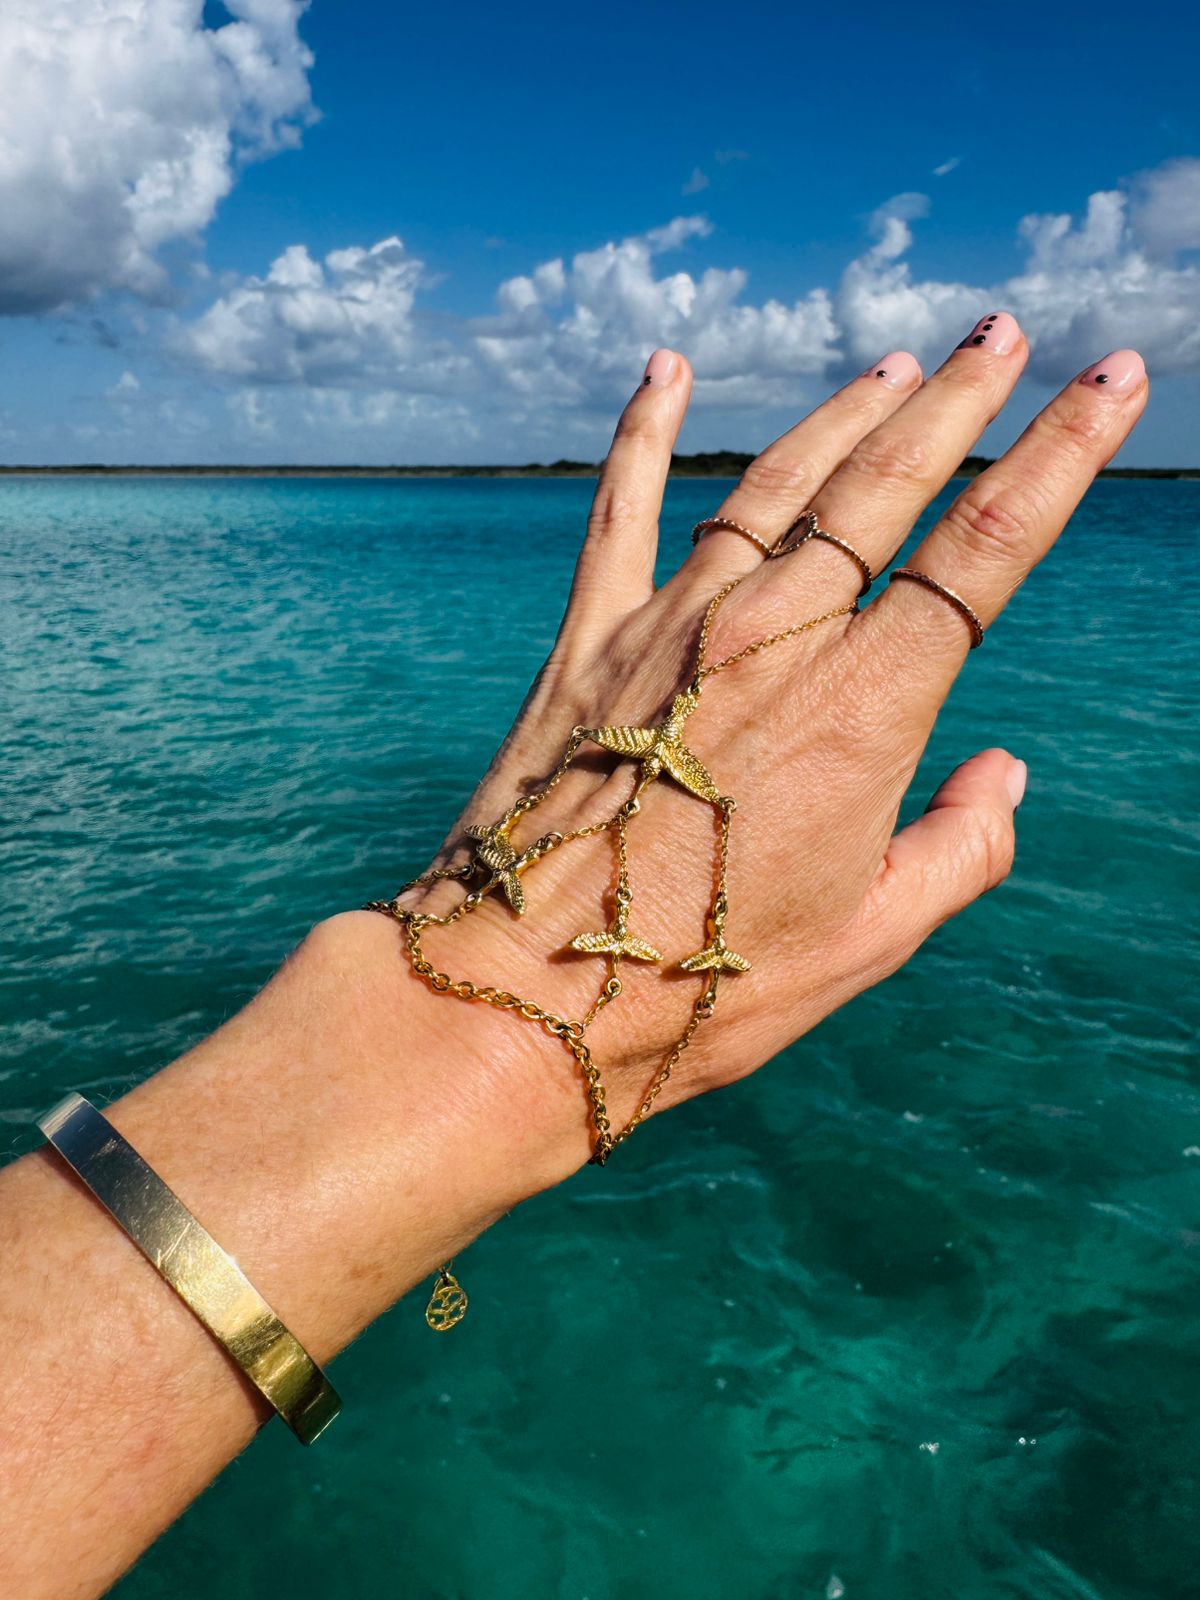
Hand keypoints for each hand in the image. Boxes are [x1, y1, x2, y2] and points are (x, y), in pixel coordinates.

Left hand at [347, 324, 1146, 1160]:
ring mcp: (671, 626)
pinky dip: (643, 432)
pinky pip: (622, 508)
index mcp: (863, 708)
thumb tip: (1002, 774)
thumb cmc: (706, 984)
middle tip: (1005, 333)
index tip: (1108, 384)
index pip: (987, 548)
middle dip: (960, 400)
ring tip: (896, 365)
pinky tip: (665, 368)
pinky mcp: (587, 639)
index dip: (1060, 457)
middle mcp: (771, 639)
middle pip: (886, 485)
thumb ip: (961, 849)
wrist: (528, 995)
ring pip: (775, 483)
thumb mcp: (870, 938)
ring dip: (842, 415)